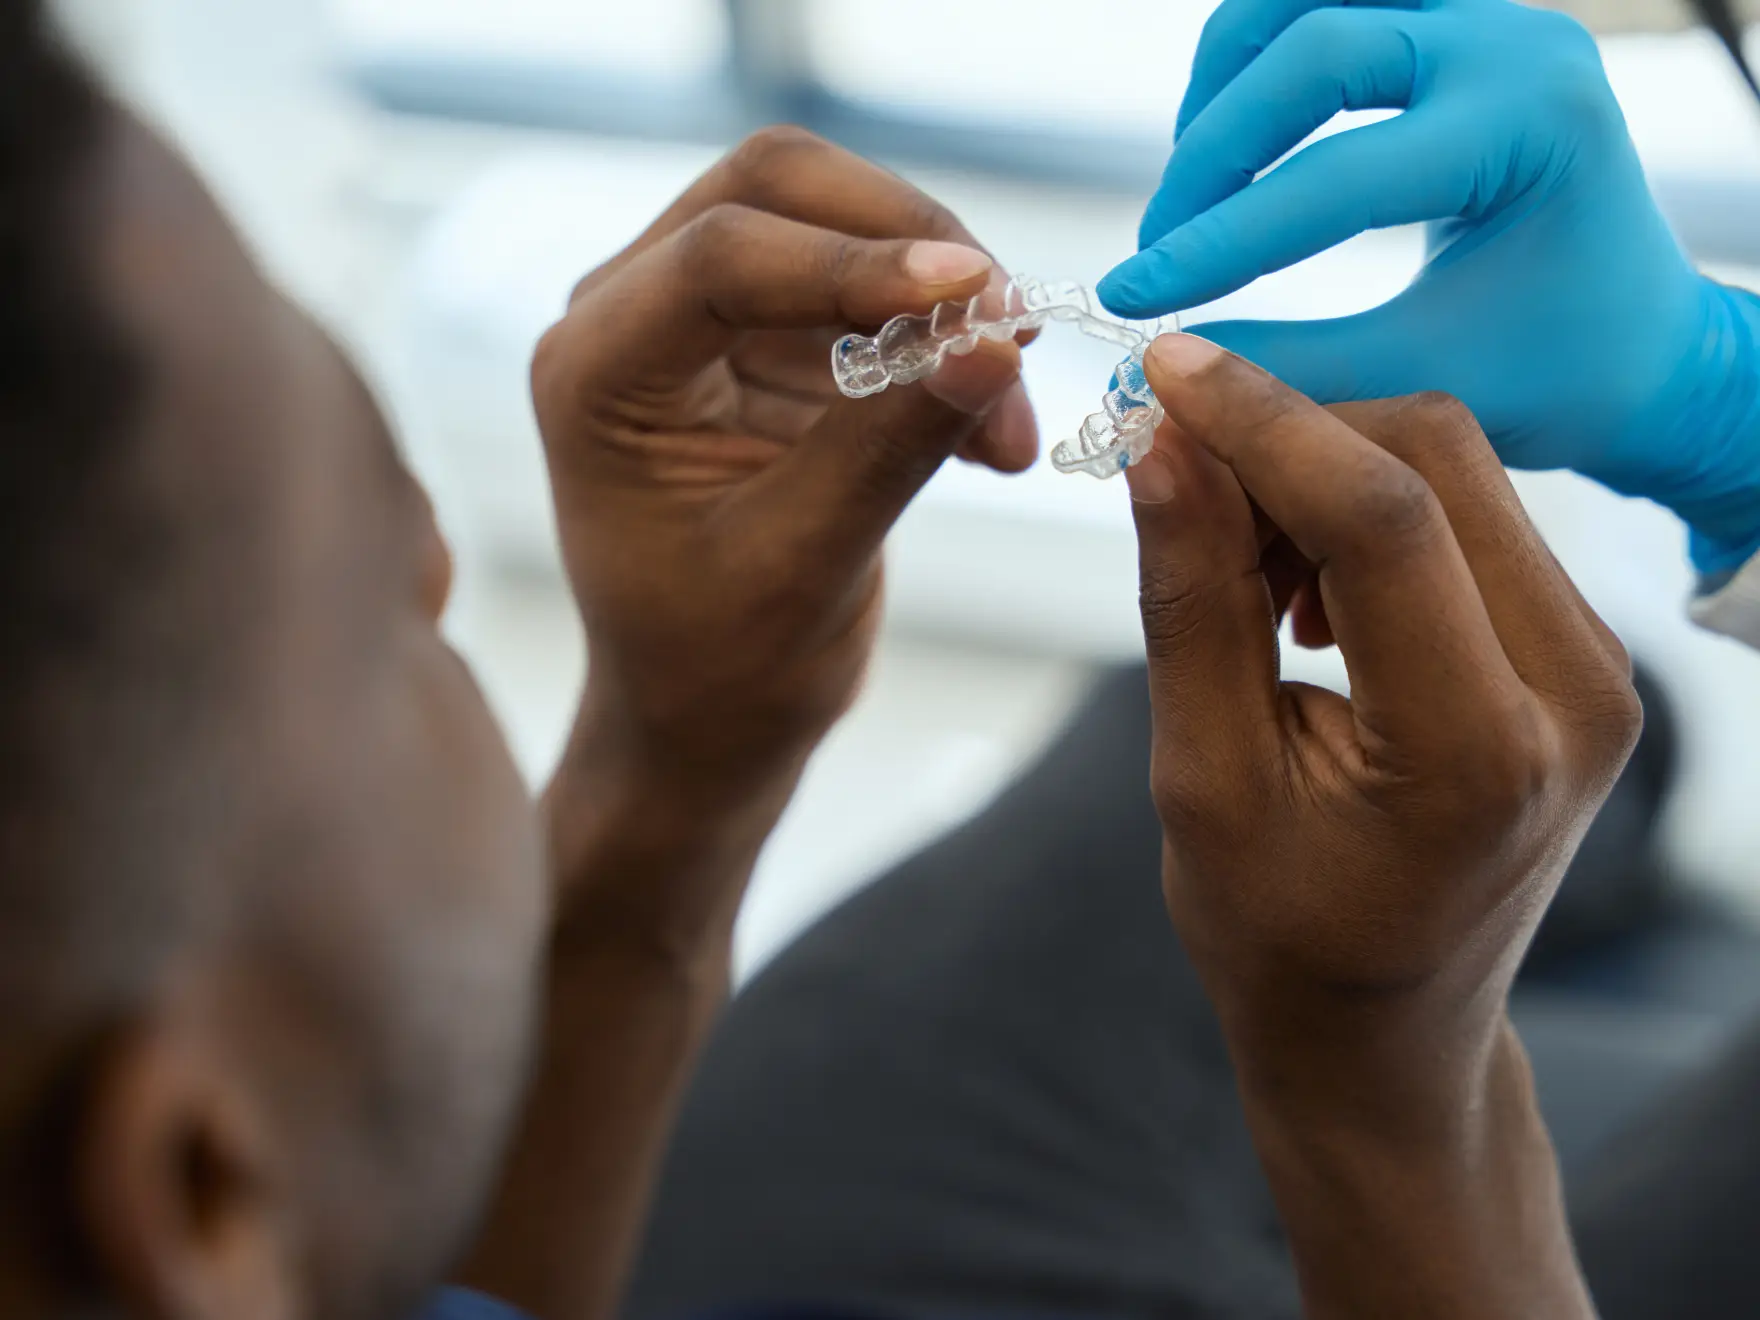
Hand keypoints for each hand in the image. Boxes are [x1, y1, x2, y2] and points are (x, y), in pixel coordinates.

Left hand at [531, 128, 1030, 925]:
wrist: (708, 721)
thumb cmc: (721, 669)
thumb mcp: (806, 569)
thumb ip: (889, 449)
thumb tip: (993, 344)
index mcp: (595, 372)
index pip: (719, 256)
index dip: (856, 261)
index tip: (978, 297)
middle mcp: (631, 319)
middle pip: (775, 190)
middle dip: (906, 240)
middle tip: (1008, 321)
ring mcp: (701, 321)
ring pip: (838, 227)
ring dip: (940, 300)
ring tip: (1010, 416)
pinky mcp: (766, 344)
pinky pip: (872, 298)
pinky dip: (942, 348)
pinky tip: (994, 438)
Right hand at [1099, 0, 1759, 573]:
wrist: (1638, 340)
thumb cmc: (1559, 369)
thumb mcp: (1422, 382)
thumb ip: (1289, 370)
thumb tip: (1162, 361)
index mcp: (1529, 127)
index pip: (1335, 175)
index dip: (1217, 241)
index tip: (1131, 296)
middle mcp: (1512, 45)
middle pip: (1308, 48)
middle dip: (1212, 156)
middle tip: (1160, 250)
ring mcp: (1481, 20)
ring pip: (1302, 4)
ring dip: (1224, 90)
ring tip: (1191, 194)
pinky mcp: (1448, 26)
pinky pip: (1321, 9)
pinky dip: (1255, 69)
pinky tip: (1229, 152)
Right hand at [1126, 337, 1635, 1314]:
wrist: (1387, 1031)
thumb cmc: (1281, 936)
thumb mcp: (1204, 779)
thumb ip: (1193, 601)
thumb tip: (1162, 442)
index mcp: (1480, 751)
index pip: (1386, 518)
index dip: (1265, 423)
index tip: (1164, 372)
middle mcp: (1576, 692)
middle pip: (1437, 458)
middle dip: (1289, 433)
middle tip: (1174, 470)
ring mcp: (1593, 667)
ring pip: (1453, 470)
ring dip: (1320, 472)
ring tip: (1228, 558)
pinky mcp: (1575, 649)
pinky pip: (1468, 515)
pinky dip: (1362, 511)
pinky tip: (1293, 584)